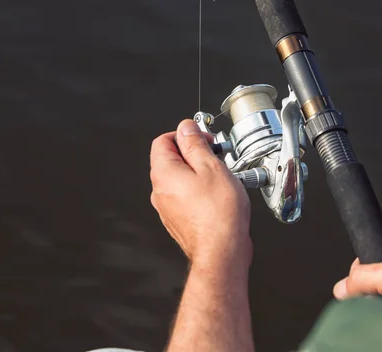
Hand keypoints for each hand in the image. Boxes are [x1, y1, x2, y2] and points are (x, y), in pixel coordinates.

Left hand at [149, 119, 251, 265]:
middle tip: (216, 157)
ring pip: (180, 179)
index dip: (185, 134)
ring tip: (221, 178)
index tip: (203, 139)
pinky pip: (186, 197)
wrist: (221, 252)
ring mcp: (167, 208)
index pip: (163, 141)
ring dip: (200, 173)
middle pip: (171, 160)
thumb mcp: (211, 167)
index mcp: (163, 173)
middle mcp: (160, 190)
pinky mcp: (178, 220)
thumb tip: (186, 128)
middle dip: (195, 154)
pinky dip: (200, 191)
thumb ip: (195, 144)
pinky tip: (218, 196)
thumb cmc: (218, 215)